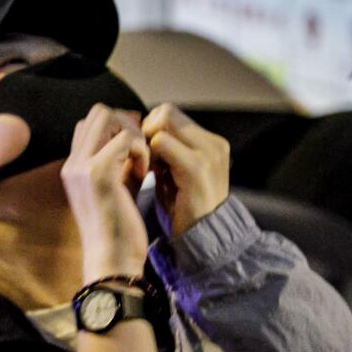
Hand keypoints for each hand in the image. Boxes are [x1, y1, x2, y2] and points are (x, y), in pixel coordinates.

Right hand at [61, 104, 151, 279]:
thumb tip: (135, 137)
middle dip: (127, 123)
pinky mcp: (98, 173)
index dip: (117, 128)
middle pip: (97, 112)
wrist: (112, 261)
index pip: (90, 124)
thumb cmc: (118, 230)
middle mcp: (72, 164)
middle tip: (142, 150)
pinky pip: (125, 138)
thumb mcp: (117, 188)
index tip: (135, 152)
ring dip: (134, 134)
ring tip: (142, 163)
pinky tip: (144, 173)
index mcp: (74, 168)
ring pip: (109, 117)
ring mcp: (82, 167)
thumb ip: (119, 162)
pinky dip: (141, 150)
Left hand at [142, 103, 229, 238]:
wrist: (201, 238)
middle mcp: (213, 143)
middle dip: (146, 131)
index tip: (143, 153)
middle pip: (166, 112)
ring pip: (163, 123)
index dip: (150, 128)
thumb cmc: (182, 207)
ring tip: (146, 168)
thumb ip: (164, 150)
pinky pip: (161, 143)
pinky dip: (148, 155)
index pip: (170, 113)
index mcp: (209, 142)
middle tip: (141, 158)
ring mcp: (208, 153)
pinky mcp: (197, 168)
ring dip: (146, 143)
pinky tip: (147, 174)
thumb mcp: (174, 172)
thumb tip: (138, 129)